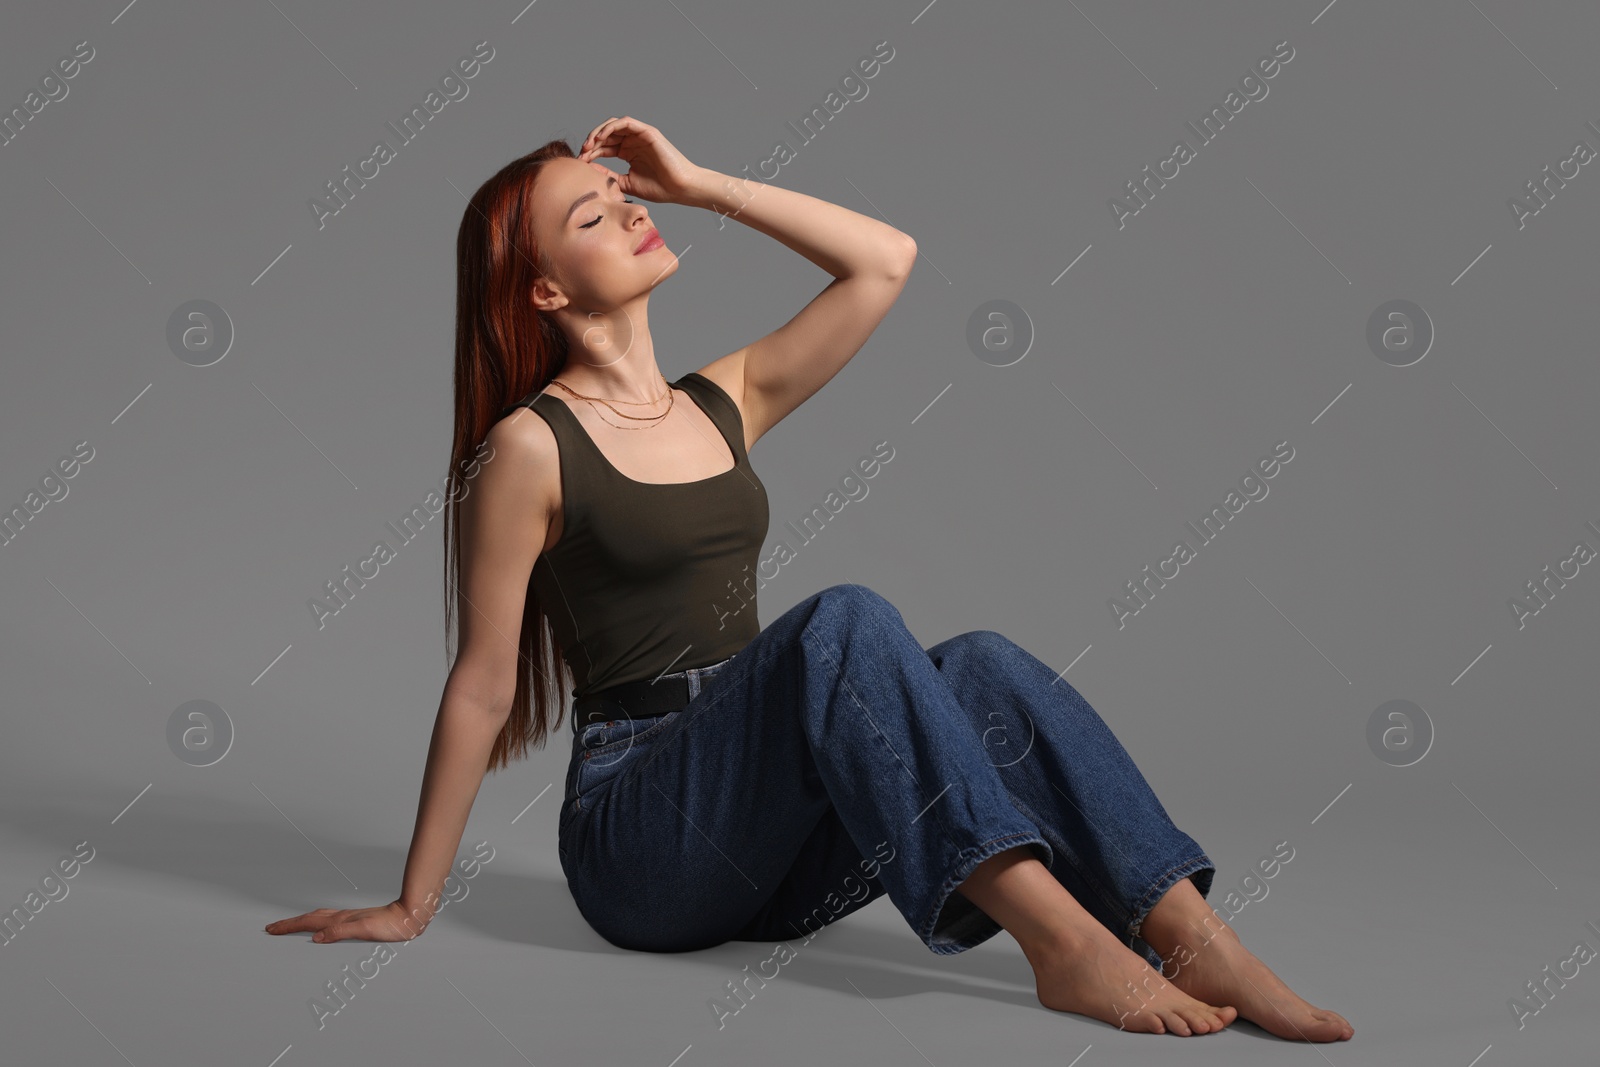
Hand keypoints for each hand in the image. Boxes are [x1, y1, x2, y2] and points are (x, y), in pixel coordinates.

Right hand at [265, 898, 434, 943]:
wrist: (410, 916)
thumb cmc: (391, 925)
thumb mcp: (364, 930)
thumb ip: (340, 932)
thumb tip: (316, 937)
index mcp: (341, 920)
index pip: (308, 923)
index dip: (289, 926)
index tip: (271, 929)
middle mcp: (343, 917)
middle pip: (310, 919)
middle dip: (290, 924)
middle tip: (272, 928)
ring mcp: (349, 918)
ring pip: (319, 917)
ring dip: (302, 921)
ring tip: (290, 925)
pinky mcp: (357, 921)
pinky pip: (330, 920)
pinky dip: (318, 922)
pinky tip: (321, 927)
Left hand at [577, 116, 702, 204]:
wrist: (680, 188)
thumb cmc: (660, 188)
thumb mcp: (627, 183)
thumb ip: (609, 176)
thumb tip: (590, 170)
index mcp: (628, 153)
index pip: (604, 147)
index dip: (591, 153)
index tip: (580, 163)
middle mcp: (633, 142)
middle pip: (606, 135)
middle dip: (591, 143)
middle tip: (582, 154)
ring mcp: (640, 135)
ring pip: (613, 125)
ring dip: (598, 132)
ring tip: (589, 145)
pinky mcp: (647, 131)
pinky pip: (625, 123)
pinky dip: (611, 127)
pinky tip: (601, 138)